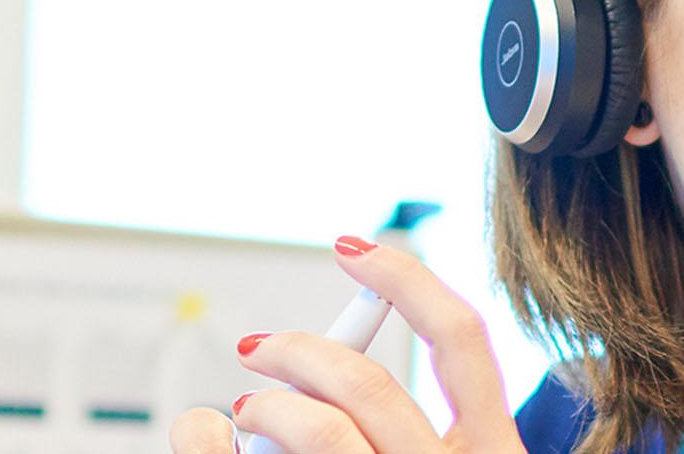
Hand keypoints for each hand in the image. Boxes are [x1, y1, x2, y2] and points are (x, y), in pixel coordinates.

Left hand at [168, 237, 528, 453]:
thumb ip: (386, 424)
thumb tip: (311, 388)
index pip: (463, 340)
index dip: (405, 282)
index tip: (351, 248)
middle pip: (370, 383)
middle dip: (300, 353)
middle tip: (258, 348)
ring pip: (324, 429)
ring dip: (269, 410)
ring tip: (246, 412)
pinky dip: (231, 439)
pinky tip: (220, 439)